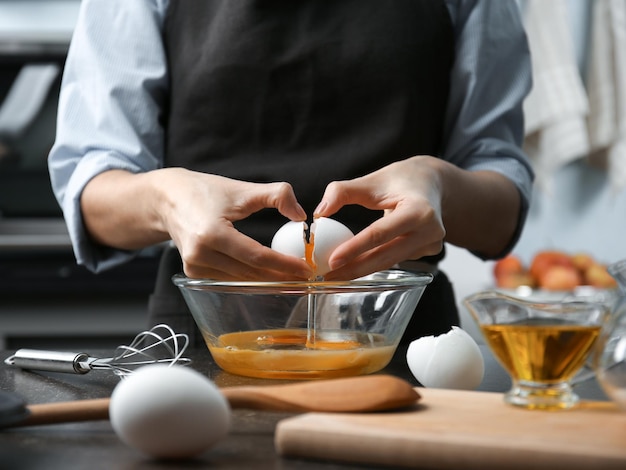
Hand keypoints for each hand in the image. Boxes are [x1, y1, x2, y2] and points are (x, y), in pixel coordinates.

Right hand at [81, 168, 312, 280]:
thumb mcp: (241, 189)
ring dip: (268, 280)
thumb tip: (301, 215)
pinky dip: (250, 278)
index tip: (306, 269)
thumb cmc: (204, 191)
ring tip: (293, 279)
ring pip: (242, 279)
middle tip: (305, 277)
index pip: (257, 256)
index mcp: (212, 233)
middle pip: (251, 273)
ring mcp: (194, 267)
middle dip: (281, 277)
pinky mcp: (193, 273)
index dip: (284, 265)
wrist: (167, 199)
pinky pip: (229, 279)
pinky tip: (269, 277)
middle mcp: (200, 254)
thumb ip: (276, 195)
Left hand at [313, 156, 445, 280]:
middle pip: (385, 256)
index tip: (332, 262)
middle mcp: (430, 231)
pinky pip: (396, 259)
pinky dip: (375, 262)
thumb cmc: (400, 179)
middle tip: (328, 277)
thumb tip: (319, 212)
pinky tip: (357, 264)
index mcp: (419, 210)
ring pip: (389, 261)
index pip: (380, 234)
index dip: (354, 249)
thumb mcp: (371, 180)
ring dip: (362, 269)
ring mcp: (432, 244)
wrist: (432, 184)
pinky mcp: (428, 252)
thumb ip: (342, 192)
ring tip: (336, 274)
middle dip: (354, 269)